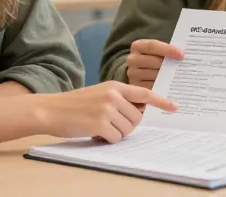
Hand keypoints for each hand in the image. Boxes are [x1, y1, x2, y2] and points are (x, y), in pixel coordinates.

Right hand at [40, 81, 176, 142]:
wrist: (50, 109)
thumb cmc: (75, 105)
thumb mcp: (99, 94)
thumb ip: (119, 99)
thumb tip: (139, 112)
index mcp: (115, 86)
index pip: (144, 93)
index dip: (161, 101)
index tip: (174, 106)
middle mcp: (113, 95)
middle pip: (137, 117)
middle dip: (128, 125)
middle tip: (111, 125)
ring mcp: (107, 109)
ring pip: (128, 129)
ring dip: (116, 133)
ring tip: (99, 127)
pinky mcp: (100, 123)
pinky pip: (115, 138)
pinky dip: (106, 139)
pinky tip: (94, 133)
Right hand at [127, 39, 184, 89]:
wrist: (140, 71)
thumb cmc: (153, 58)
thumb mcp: (157, 51)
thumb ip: (166, 50)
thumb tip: (182, 54)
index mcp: (138, 46)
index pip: (152, 46)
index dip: (168, 49)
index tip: (181, 55)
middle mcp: (132, 59)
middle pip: (154, 61)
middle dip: (170, 64)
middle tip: (184, 67)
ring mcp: (132, 74)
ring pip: (154, 75)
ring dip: (168, 76)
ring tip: (179, 76)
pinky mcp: (136, 87)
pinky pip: (152, 87)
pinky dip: (163, 86)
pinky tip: (172, 86)